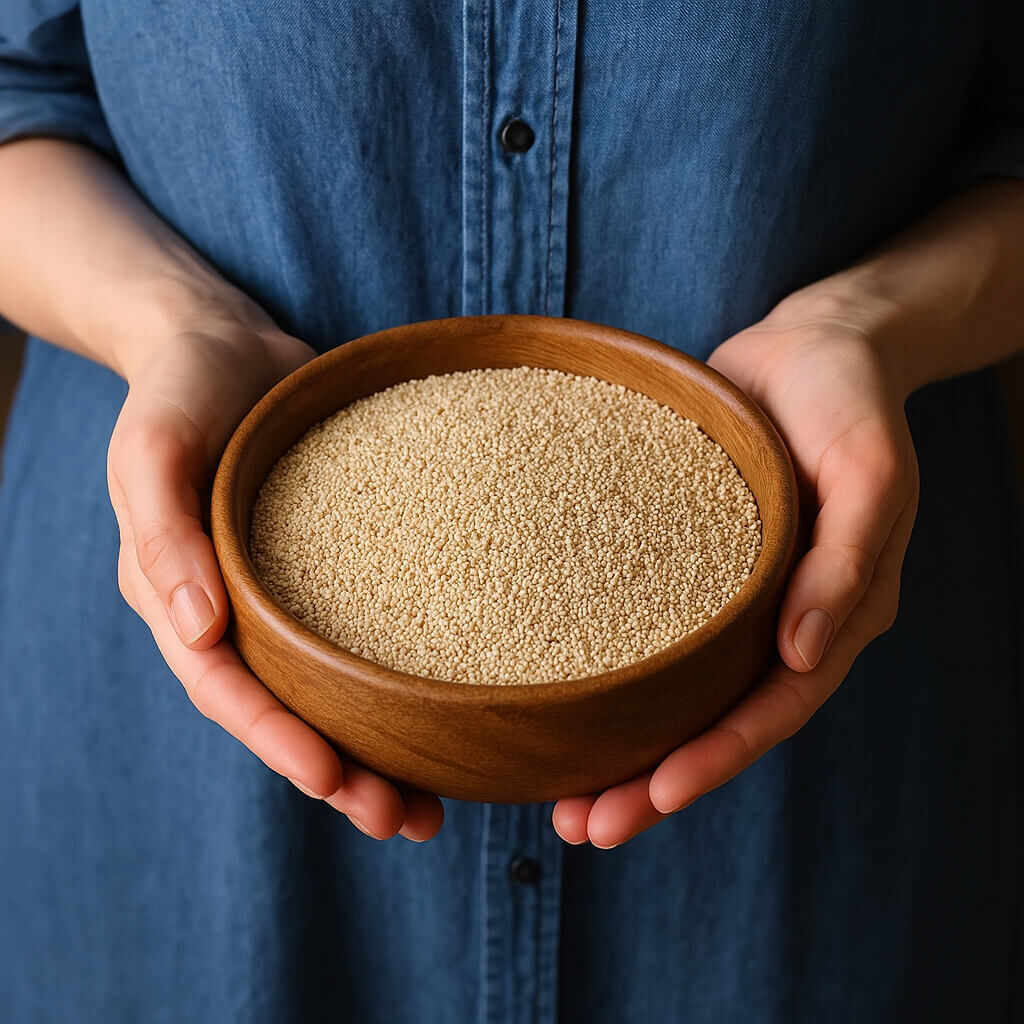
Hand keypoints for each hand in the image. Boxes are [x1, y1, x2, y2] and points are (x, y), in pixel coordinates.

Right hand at [106, 294, 443, 840]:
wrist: (224, 342)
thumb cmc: (180, 389)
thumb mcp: (155, 447)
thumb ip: (162, 533)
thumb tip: (197, 631)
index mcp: (179, 595)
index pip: (224, 687)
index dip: (275, 738)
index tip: (333, 781)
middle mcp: (232, 608)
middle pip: (282, 708)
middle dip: (336, 772)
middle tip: (401, 820)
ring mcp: (283, 593)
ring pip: (326, 688)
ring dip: (373, 748)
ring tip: (430, 804)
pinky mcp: (332, 568)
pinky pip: (361, 635)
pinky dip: (393, 682)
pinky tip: (447, 711)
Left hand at [551, 294, 919, 846]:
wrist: (810, 347)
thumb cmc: (847, 399)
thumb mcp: (868, 468)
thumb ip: (848, 560)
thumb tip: (806, 656)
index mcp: (833, 614)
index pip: (775, 708)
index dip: (718, 758)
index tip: (655, 797)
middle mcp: (779, 620)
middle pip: (716, 721)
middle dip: (655, 783)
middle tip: (582, 829)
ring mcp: (731, 599)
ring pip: (678, 693)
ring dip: (624, 749)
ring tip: (558, 797)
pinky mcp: (686, 565)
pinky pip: (650, 632)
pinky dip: (611, 675)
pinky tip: (556, 698)